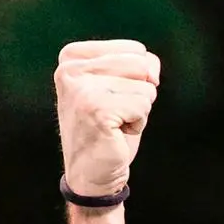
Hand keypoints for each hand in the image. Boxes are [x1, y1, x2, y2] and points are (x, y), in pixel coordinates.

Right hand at [54, 40, 161, 196]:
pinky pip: (143, 106)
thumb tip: (152, 72)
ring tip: (114, 124)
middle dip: (140, 94)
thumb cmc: (108, 128)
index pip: (136, 50)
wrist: (90, 173)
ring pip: (146, 87)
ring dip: (139, 110)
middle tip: (116, 113)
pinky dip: (138, 124)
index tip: (112, 98)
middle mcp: (70, 69)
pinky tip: (116, 133)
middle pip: (142, 65)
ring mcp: (81, 89)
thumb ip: (139, 65)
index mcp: (72, 57)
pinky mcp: (96, 109)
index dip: (137, 79)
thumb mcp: (120, 85)